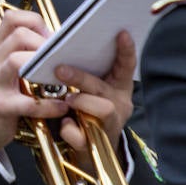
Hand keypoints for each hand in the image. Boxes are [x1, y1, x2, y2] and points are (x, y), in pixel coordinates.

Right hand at [0, 9, 69, 152]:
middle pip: (19, 35)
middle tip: (59, 59)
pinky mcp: (1, 107)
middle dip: (44, 44)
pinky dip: (50, 105)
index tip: (50, 38)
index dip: (35, 22)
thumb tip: (55, 43)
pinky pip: (29, 102)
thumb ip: (22, 53)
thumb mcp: (2, 69)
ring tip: (60, 79)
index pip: (12, 19)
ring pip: (17, 61)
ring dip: (45, 68)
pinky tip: (61, 107)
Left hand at [56, 29, 135, 152]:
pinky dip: (69, 130)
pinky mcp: (96, 143)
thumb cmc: (86, 111)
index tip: (121, 33)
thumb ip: (85, 73)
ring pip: (102, 108)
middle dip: (81, 77)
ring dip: (80, 101)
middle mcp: (118, 104)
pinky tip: (64, 125)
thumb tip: (61, 47)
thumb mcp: (91, 90)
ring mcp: (109, 124)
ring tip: (67, 99)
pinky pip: (81, 135)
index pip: (126, 66)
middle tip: (59, 69)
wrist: (92, 151)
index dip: (126, 50)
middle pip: (103, 87)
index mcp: (118, 87)